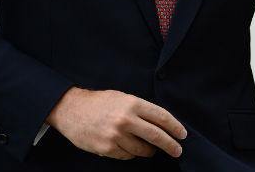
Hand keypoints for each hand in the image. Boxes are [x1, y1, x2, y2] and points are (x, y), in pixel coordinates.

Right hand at [45, 86, 186, 159]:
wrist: (72, 109)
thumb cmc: (99, 102)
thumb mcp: (122, 98)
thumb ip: (139, 109)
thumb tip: (160, 124)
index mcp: (132, 103)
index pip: (161, 117)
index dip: (174, 127)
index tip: (182, 134)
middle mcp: (126, 119)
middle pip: (156, 136)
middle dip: (170, 145)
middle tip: (177, 150)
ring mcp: (116, 135)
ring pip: (143, 150)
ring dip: (149, 151)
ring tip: (149, 148)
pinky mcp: (107, 149)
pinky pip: (128, 156)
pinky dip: (131, 153)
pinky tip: (127, 146)